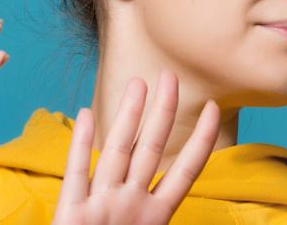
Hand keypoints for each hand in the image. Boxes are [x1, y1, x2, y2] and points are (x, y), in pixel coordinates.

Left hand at [52, 71, 220, 224]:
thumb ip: (157, 215)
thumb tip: (175, 197)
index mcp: (156, 218)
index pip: (185, 170)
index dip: (201, 138)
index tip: (214, 109)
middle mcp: (133, 207)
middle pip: (153, 149)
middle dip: (163, 111)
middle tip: (170, 76)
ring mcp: (103, 207)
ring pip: (119, 150)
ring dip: (129, 114)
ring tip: (138, 83)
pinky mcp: (72, 213)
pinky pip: (77, 170)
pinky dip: (81, 141)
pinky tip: (86, 113)